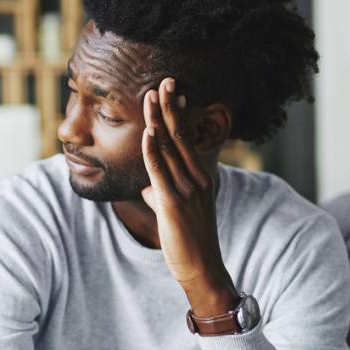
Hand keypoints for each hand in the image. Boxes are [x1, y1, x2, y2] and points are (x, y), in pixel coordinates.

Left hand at [141, 77, 237, 316]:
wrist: (202, 269)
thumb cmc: (188, 241)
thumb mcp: (176, 212)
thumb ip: (162, 194)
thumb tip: (148, 187)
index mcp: (200, 177)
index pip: (188, 138)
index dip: (178, 114)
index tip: (173, 91)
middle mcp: (197, 178)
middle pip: (181, 135)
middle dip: (170, 107)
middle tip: (165, 80)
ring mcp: (187, 189)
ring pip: (170, 148)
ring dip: (159, 120)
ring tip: (151, 96)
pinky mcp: (173, 203)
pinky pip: (160, 171)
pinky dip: (153, 150)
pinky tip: (147, 132)